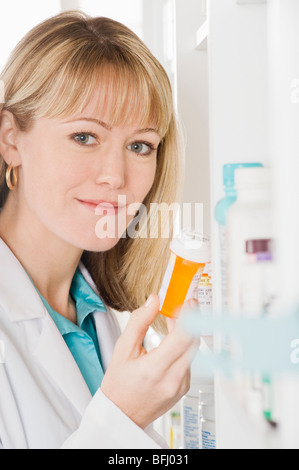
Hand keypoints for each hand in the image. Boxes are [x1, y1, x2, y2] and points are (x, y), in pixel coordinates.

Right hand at [100, 294, 197, 428]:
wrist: (122, 415)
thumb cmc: (119, 385)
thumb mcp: (122, 349)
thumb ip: (138, 322)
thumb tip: (153, 301)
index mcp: (154, 369)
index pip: (182, 337)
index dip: (189, 315)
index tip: (189, 301)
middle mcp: (172, 379)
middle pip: (193, 342)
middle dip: (191, 320)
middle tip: (183, 306)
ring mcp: (181, 386)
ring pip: (193, 351)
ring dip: (187, 333)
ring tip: (174, 322)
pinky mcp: (185, 388)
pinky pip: (190, 361)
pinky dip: (184, 347)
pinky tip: (173, 341)